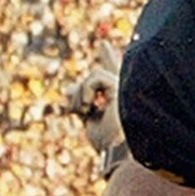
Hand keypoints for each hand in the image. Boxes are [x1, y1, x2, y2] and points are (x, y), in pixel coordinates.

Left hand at [66, 52, 125, 166]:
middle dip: (104, 62)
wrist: (121, 150)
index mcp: (120, 101)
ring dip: (81, 94)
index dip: (109, 60)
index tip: (104, 45)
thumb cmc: (109, 143)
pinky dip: (86, 93)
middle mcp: (127, 92)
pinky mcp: (123, 86)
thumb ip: (81, 104)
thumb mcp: (90, 122)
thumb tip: (67, 88)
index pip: (111, 79)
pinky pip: (95, 78)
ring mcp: (126, 88)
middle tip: (100, 54)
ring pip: (94, 76)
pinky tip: (91, 107)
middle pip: (111, 71)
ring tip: (86, 111)